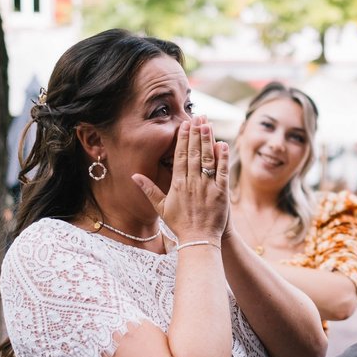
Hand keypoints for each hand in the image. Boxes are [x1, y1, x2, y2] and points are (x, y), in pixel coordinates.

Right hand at [133, 116, 228, 241]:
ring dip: (208, 140)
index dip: (183, 139)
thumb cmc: (180, 224)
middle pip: (195, 153)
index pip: (180, 156)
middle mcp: (193, 183)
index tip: (184, 125)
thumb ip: (149, 190)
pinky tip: (223, 144)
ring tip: (208, 124)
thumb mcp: (161, 207)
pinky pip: (222, 172)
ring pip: (208, 159)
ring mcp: (208, 187)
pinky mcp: (221, 193)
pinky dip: (223, 158)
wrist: (199, 240)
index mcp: (178, 184)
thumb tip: (134, 176)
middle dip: (196, 133)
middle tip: (198, 117)